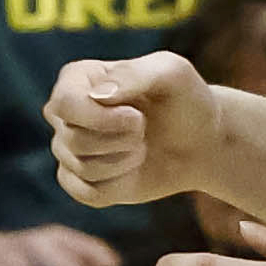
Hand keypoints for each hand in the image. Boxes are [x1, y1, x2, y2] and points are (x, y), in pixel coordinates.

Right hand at [40, 49, 218, 212]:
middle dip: (120, 141)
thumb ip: (134, 74)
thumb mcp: (171, 73)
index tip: (139, 118)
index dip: (101, 119)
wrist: (200, 141)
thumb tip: (97, 96)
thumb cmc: (185, 101)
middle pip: (72, 139)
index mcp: (76, 78)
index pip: (65, 103)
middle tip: (144, 132)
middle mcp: (64, 112)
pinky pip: (86, 193)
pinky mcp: (80, 180)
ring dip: (123, 163)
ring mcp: (69, 147)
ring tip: (142, 149)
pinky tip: (133, 172)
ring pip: (81, 168)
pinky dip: (117, 187)